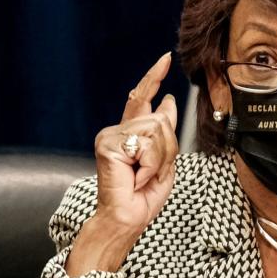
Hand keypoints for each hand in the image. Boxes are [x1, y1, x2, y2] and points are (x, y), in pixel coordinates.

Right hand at [92, 52, 180, 231]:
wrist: (127, 219)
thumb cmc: (143, 197)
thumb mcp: (164, 160)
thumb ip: (165, 132)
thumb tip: (168, 100)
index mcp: (130, 132)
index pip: (142, 98)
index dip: (153, 77)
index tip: (165, 58)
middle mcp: (117, 130)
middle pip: (161, 119)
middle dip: (168, 149)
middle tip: (153, 173)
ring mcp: (110, 136)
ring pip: (157, 130)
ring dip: (159, 159)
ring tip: (143, 176)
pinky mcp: (108, 145)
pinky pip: (147, 145)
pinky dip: (151, 166)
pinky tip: (136, 178)